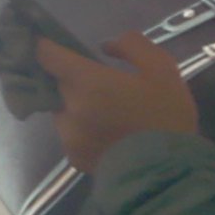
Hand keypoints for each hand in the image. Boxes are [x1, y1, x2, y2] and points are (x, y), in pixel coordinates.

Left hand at [40, 31, 198, 172]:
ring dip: (76, 105)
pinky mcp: (73, 158)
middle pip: (56, 83)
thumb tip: (107, 46)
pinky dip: (83, 129)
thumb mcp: (162, 69)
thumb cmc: (166, 117)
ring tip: (107, 111)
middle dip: (71, 78)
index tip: (52, 40)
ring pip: (62, 109)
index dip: (46, 45)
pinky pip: (71, 133)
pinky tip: (108, 134)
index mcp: (86, 82)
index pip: (47, 55)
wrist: (168, 174)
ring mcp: (68, 137)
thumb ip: (132, 46)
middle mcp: (68, 108)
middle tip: (97, 79)